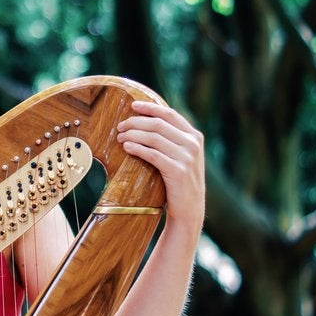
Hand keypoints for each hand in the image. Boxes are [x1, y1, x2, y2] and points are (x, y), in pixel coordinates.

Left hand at [117, 101, 204, 230]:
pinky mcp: (178, 171)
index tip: (133, 105)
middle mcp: (193, 144)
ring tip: (120, 137)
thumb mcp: (182, 156)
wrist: (190, 209)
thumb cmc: (179, 181)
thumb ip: (173, 139)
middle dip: (136, 122)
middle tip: (120, 126)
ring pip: (153, 137)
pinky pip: (152, 154)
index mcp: (195, 136)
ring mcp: (187, 157)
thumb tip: (147, 121)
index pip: (170, 114)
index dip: (150, 108)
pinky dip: (137, 148)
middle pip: (158, 124)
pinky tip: (127, 147)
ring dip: (133, 134)